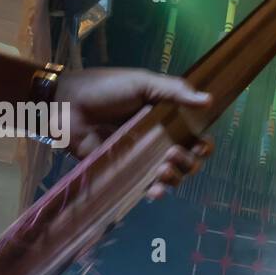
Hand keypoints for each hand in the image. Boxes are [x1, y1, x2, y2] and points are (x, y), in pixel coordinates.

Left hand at [54, 68, 214, 198]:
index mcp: (166, 118)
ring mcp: (141, 157)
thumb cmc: (104, 89)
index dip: (203, 145)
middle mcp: (158, 140)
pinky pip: (146, 186)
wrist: (66, 105)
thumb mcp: (142, 82)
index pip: (195, 136)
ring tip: (162, 170)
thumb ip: (174, 91)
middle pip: (188, 160)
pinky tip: (153, 191)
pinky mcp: (124, 171)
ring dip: (174, 178)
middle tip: (173, 154)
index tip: (200, 145)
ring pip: (171, 177)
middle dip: (189, 162)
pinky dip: (155, 192)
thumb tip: (209, 100)